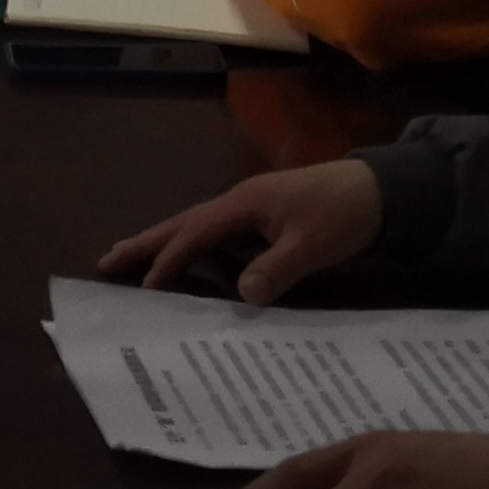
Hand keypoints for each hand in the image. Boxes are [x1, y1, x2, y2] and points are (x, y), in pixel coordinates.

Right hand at [97, 157, 384, 300]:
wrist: (383, 191)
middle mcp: (238, 204)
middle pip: (182, 224)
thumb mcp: (314, 244)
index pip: (194, 236)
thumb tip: (242, 296)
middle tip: (106, 260)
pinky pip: (218, 237)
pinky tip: (191, 265)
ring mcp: (250, 210)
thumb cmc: (344, 213)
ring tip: (134, 260)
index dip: (169, 262)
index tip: (144, 289)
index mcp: (243, 205)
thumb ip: (277, 269)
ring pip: (196, 228)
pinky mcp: (265, 220)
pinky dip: (195, 249)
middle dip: (145, 243)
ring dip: (165, 243)